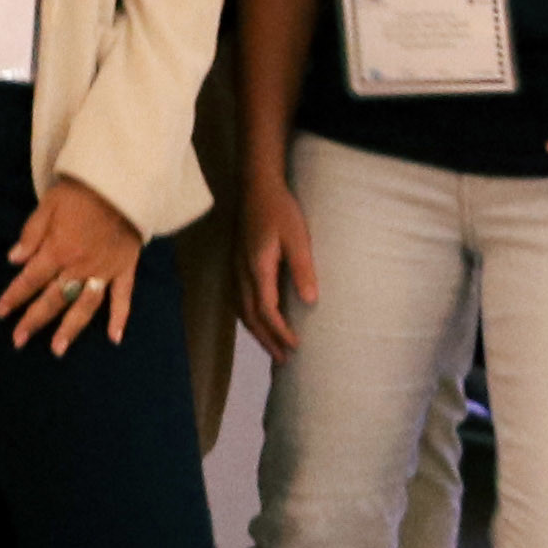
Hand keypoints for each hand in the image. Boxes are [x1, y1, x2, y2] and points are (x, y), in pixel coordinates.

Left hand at [0, 178, 143, 350]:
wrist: (122, 184)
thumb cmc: (81, 192)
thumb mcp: (47, 206)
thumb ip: (31, 235)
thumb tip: (14, 260)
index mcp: (58, 251)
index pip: (30, 280)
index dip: (14, 296)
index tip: (0, 313)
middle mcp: (80, 267)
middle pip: (54, 299)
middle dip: (34, 320)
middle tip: (18, 340)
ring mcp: (105, 271)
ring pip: (85, 306)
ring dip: (71, 329)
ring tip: (58, 349)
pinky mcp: (126, 269)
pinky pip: (123, 298)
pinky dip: (120, 318)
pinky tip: (114, 338)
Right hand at [240, 165, 315, 360]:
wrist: (257, 188)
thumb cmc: (281, 211)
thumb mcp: (298, 238)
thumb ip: (302, 269)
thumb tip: (310, 302)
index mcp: (257, 269)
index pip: (266, 310)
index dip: (280, 331)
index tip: (297, 346)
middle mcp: (242, 274)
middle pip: (250, 316)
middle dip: (267, 339)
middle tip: (284, 360)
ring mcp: (237, 269)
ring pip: (242, 310)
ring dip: (256, 331)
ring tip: (272, 346)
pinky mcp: (238, 264)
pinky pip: (240, 300)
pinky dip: (249, 317)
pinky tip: (258, 319)